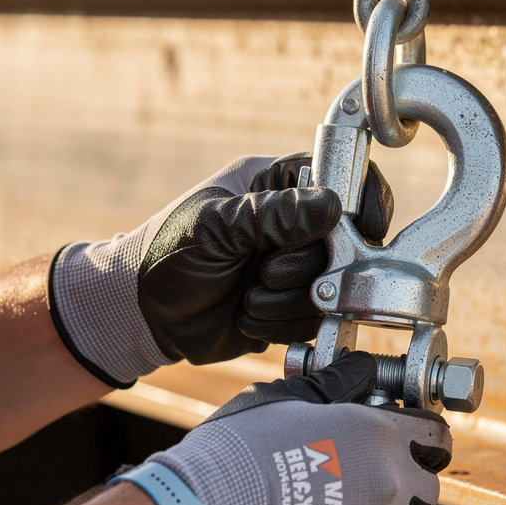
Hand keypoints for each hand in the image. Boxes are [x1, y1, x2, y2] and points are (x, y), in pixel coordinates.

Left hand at [49, 155, 393, 386]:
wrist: (142, 313)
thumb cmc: (167, 253)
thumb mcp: (214, 225)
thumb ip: (272, 215)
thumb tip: (333, 208)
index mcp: (278, 183)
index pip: (344, 180)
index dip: (363, 204)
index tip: (359, 229)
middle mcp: (295, 223)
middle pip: (347, 244)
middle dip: (307, 268)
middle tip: (265, 272)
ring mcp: (297, 265)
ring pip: (334, 286)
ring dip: (291, 301)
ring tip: (248, 298)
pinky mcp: (293, 305)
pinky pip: (314, 319)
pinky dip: (282, 325)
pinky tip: (247, 316)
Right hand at [143, 352, 449, 504]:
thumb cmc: (239, 452)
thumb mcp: (286, 399)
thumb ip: (335, 386)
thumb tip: (361, 369)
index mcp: (380, 433)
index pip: (435, 438)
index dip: (424, 445)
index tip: (414, 452)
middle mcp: (393, 482)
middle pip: (427, 491)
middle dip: (406, 492)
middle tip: (368, 494)